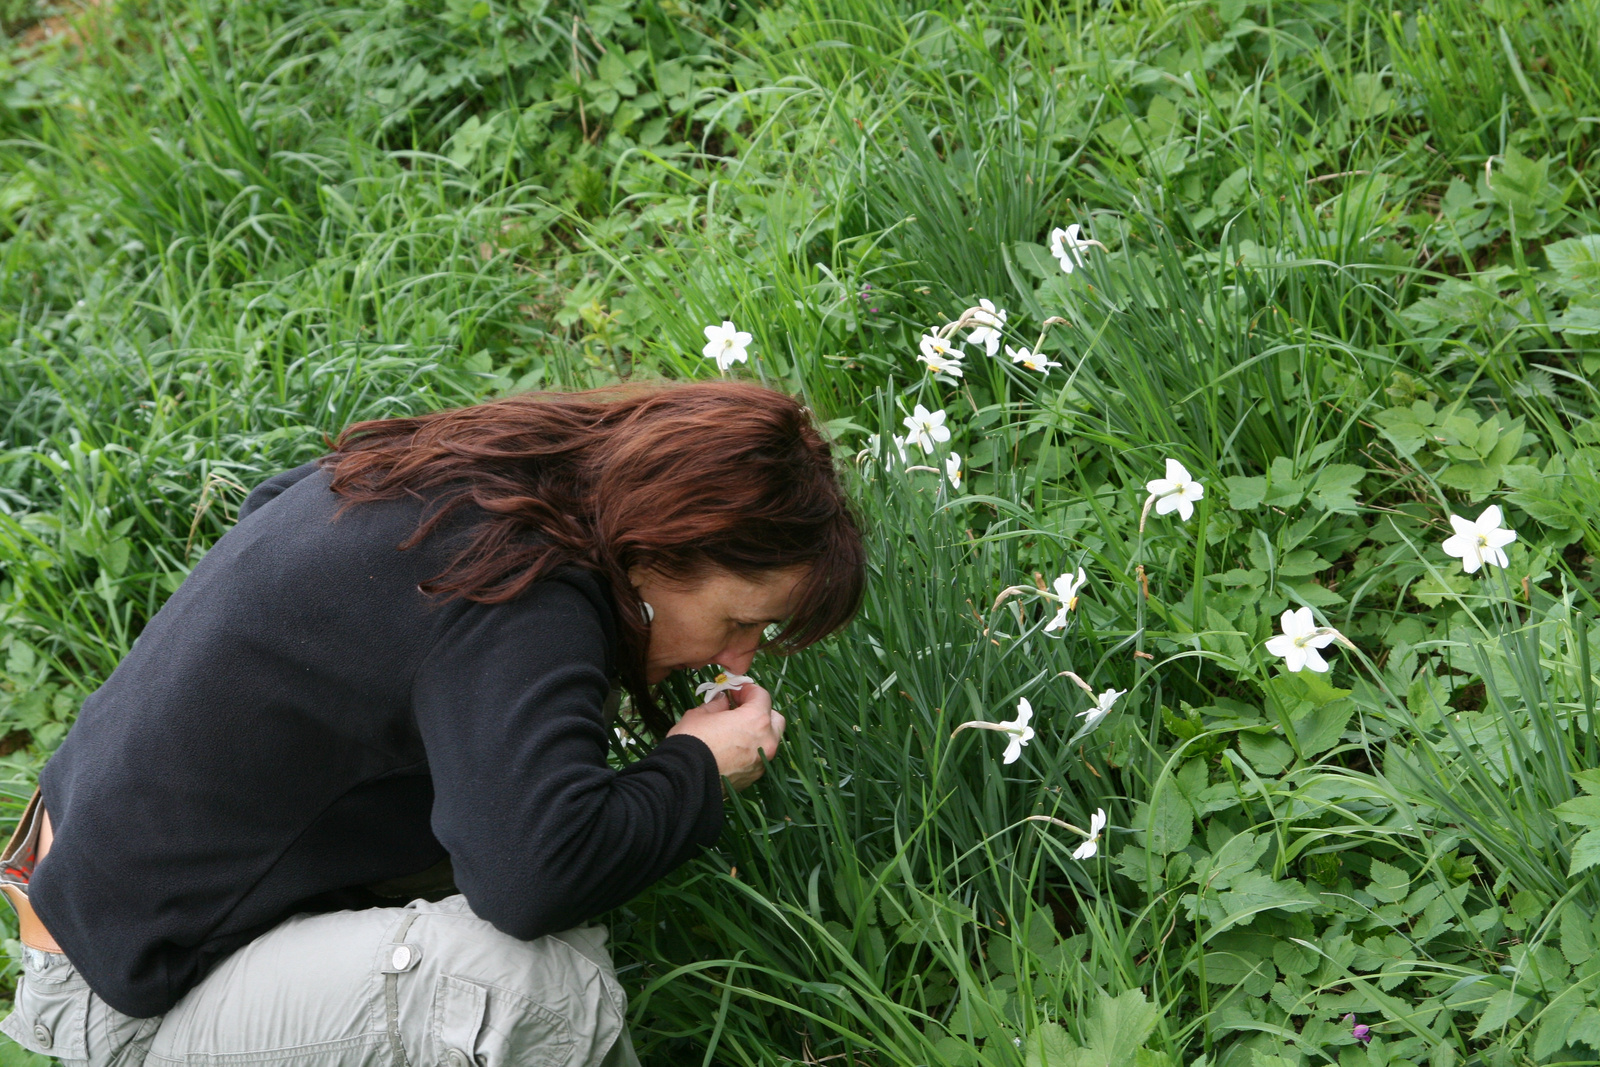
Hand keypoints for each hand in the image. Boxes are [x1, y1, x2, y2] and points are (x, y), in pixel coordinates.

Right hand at [667, 684, 784, 791]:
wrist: (684, 780)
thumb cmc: (692, 741)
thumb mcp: (700, 714)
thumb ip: (717, 704)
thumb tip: (723, 701)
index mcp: (756, 720)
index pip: (762, 696)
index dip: (748, 690)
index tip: (735, 691)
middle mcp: (766, 741)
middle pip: (774, 719)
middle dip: (760, 711)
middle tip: (739, 709)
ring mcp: (762, 762)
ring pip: (769, 740)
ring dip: (757, 732)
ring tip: (735, 730)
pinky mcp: (753, 778)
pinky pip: (758, 758)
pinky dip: (751, 750)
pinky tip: (732, 749)